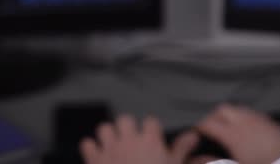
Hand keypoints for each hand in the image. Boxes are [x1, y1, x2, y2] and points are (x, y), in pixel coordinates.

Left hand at [79, 114, 198, 163]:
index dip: (150, 130)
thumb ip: (182, 149)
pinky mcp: (94, 159)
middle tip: (130, 141)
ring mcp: (110, 149)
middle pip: (125, 120)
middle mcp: (129, 140)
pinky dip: (90, 148)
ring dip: (108, 135)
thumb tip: (193, 137)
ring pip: (104, 128)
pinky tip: (97, 155)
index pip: (150, 121)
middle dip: (127, 128)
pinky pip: (87, 144)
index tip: (151, 138)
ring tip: (113, 146)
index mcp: (150, 140)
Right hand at [192, 104, 279, 163]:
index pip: (208, 122)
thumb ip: (214, 162)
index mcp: (233, 135)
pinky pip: (251, 113)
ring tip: (225, 130)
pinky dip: (242, 118)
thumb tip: (196, 159)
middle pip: (222, 109)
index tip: (193, 132)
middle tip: (208, 130)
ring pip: (237, 109)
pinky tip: (244, 131)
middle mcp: (246, 122)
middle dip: (212, 117)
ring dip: (228, 116)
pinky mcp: (271, 122)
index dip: (197, 126)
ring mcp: (260, 119)